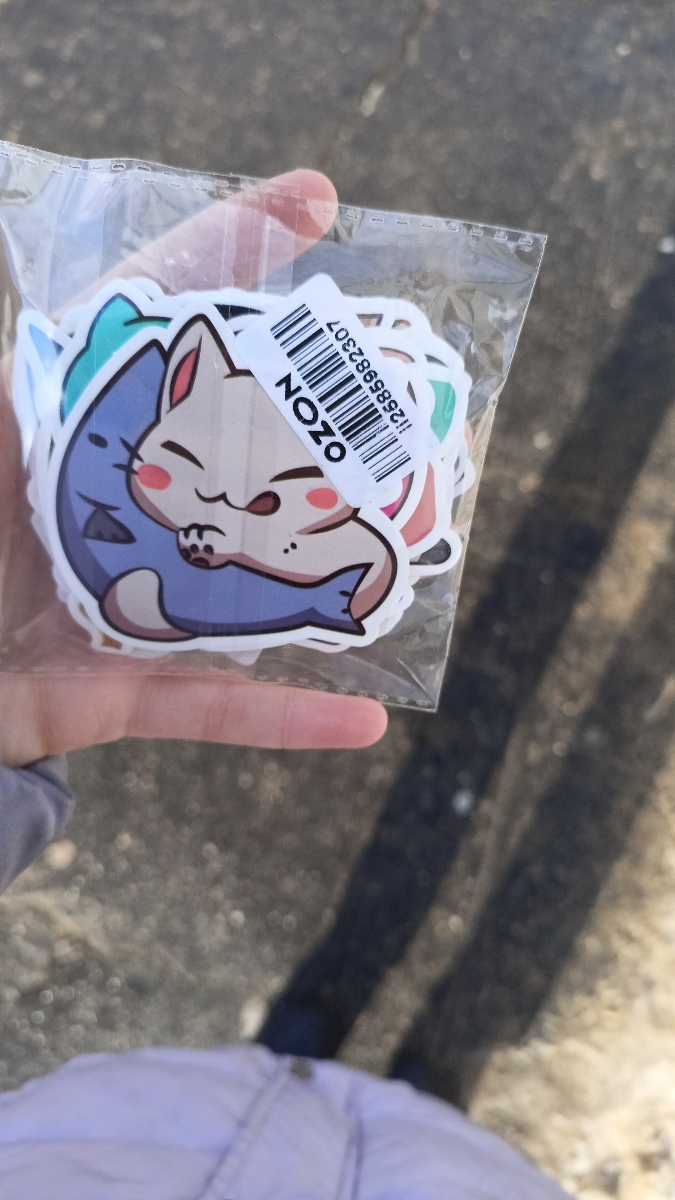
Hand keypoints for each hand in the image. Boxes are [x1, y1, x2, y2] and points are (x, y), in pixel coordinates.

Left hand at [0, 170, 386, 765]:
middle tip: (412, 408)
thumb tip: (28, 252)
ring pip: (243, 584)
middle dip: (322, 432)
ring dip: (330, 573)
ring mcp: (115, 598)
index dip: (231, 249)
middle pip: (231, 452)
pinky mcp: (111, 691)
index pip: (154, 316)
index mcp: (60, 422)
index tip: (320, 203)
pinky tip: (367, 718)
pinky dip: (284, 720)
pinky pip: (208, 708)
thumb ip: (4, 370)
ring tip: (420, 547)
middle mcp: (103, 500)